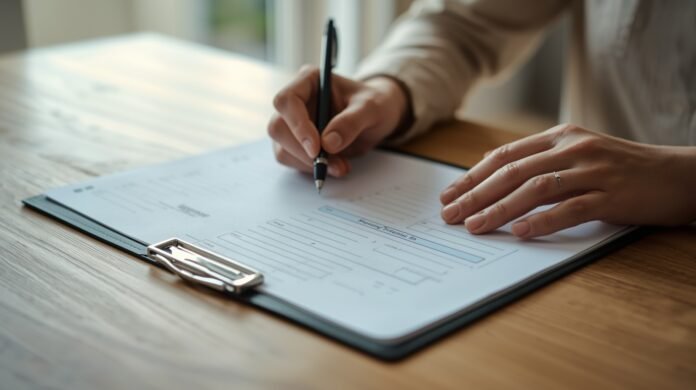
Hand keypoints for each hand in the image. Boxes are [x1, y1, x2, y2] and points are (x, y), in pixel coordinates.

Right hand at [268, 66, 407, 176]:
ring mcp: (292, 123)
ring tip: (341, 166)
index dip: (298, 125)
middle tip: (333, 164)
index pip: (287, 100)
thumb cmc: (374, 104)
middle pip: (278, 127)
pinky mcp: (295, 143)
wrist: (376, 118)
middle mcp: (296, 100)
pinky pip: (291, 160)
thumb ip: (351, 122)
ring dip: (309, 164)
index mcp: (309, 80)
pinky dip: (311, 169)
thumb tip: (328, 143)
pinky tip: (335, 166)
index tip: (316, 148)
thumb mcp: (371, 109)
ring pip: (282, 148)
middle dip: (303, 151)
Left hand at [439, 124, 695, 237]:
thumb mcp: (577, 154)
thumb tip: (491, 171)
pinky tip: (520, 233)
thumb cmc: (620, 168)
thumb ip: (539, 160)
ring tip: (475, 227)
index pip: (505, 156)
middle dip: (476, 194)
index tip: (449, 195)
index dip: (472, 176)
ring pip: (536, 188)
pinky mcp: (612, 195)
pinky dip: (543, 221)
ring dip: (500, 209)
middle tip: (451, 214)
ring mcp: (593, 171)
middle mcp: (573, 148)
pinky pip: (571, 208)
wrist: (677, 174)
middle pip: (513, 171)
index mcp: (560, 136)